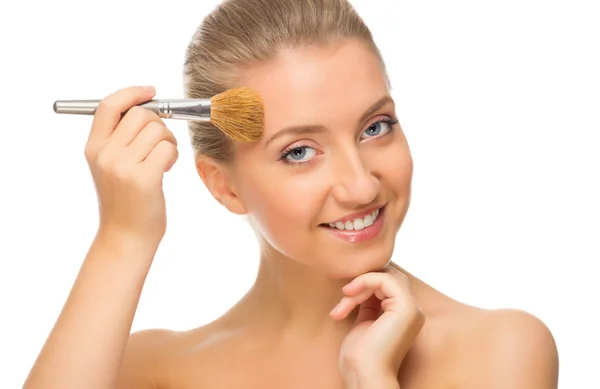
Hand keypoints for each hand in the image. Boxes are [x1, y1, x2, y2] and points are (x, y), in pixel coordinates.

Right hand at [84, 86, 178, 244]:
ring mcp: (123, 166)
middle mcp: (105, 154)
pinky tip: (166, 169)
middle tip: (161, 145)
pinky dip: (173, 155)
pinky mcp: (143, 178)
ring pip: (158, 131)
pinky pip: (167, 149)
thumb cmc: (126, 201)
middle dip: (159, 125)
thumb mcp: (111, 167)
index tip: (151, 92)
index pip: (109, 105)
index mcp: (93, 148)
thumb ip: (121, 139)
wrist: (125, 237)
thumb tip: (148, 108)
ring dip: (168, 143)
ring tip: (163, 160)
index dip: (133, 94)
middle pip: (141, 115)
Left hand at [331, 265, 424, 385]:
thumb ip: (368, 302)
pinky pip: (384, 280)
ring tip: (343, 303)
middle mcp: (412, 310)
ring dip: (358, 285)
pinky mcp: (406, 307)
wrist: (364, 375)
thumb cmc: (360, 356)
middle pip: (388, 276)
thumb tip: (361, 283)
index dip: (363, 283)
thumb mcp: (364, 321)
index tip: (343, 298)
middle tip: (344, 296)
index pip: (386, 282)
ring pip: (384, 276)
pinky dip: (363, 283)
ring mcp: (411, 308)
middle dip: (362, 281)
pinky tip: (348, 295)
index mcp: (403, 314)